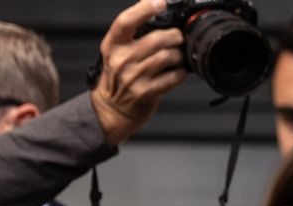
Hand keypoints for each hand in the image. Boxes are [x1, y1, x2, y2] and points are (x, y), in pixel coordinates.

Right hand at [90, 0, 187, 145]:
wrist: (112, 108)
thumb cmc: (119, 75)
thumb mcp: (117, 50)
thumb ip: (133, 32)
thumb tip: (156, 6)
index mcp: (112, 44)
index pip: (126, 21)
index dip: (144, 9)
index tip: (160, 2)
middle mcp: (121, 60)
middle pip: (156, 39)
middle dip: (174, 36)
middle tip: (178, 37)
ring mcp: (133, 77)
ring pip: (167, 57)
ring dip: (178, 55)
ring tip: (178, 55)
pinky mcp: (146, 93)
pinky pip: (172, 77)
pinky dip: (180, 73)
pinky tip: (178, 71)